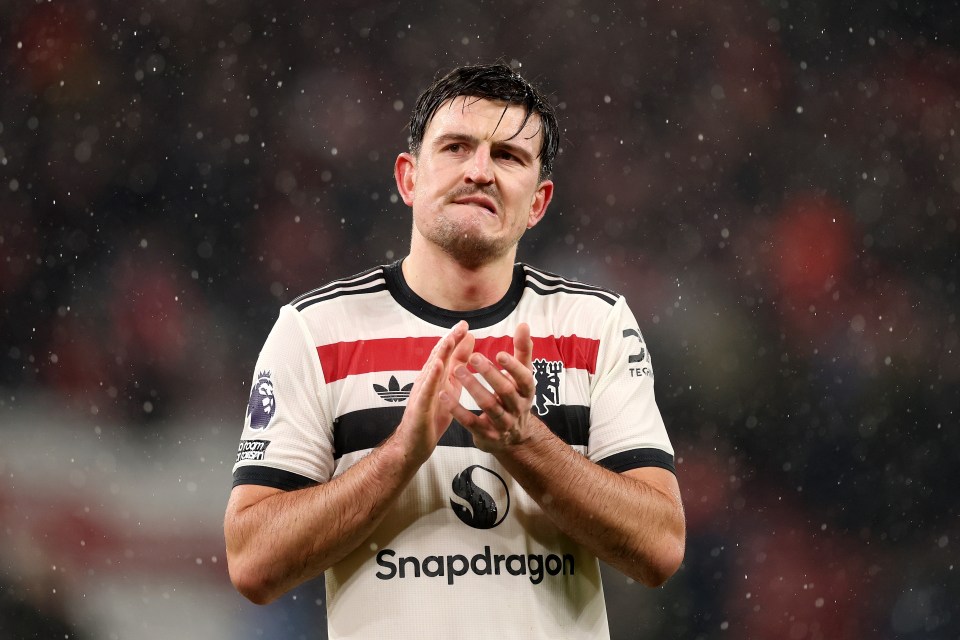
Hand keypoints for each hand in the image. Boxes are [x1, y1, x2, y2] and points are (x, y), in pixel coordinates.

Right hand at [395, 321, 473, 461]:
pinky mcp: (420, 407)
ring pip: (431, 370)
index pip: (445, 354)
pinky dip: (432, 378)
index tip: (466, 325)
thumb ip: (457, 365)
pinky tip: (438, 368)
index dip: (455, 339)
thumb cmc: (432, 415)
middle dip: (449, 340)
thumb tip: (468, 342)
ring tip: (450, 340)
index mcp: (436, 376)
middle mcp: (427, 380)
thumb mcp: (450, 387)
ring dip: (440, 354)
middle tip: (461, 325)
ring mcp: (421, 393)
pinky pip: (426, 391)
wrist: (414, 444)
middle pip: (438, 356)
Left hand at [445, 323, 536, 451]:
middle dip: (489, 374)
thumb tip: (523, 324)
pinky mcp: (486, 435)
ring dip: (473, 387)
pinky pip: (471, 422)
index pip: (524, 378)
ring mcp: (503, 424)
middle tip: (474, 356)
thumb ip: (522, 351)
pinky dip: (457, 409)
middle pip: (505, 391)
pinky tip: (443, 394)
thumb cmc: (515, 397)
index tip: (499, 353)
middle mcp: (518, 408)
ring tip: (457, 370)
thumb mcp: (522, 376)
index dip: (513, 367)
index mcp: (526, 392)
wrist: (514, 438)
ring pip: (488, 406)